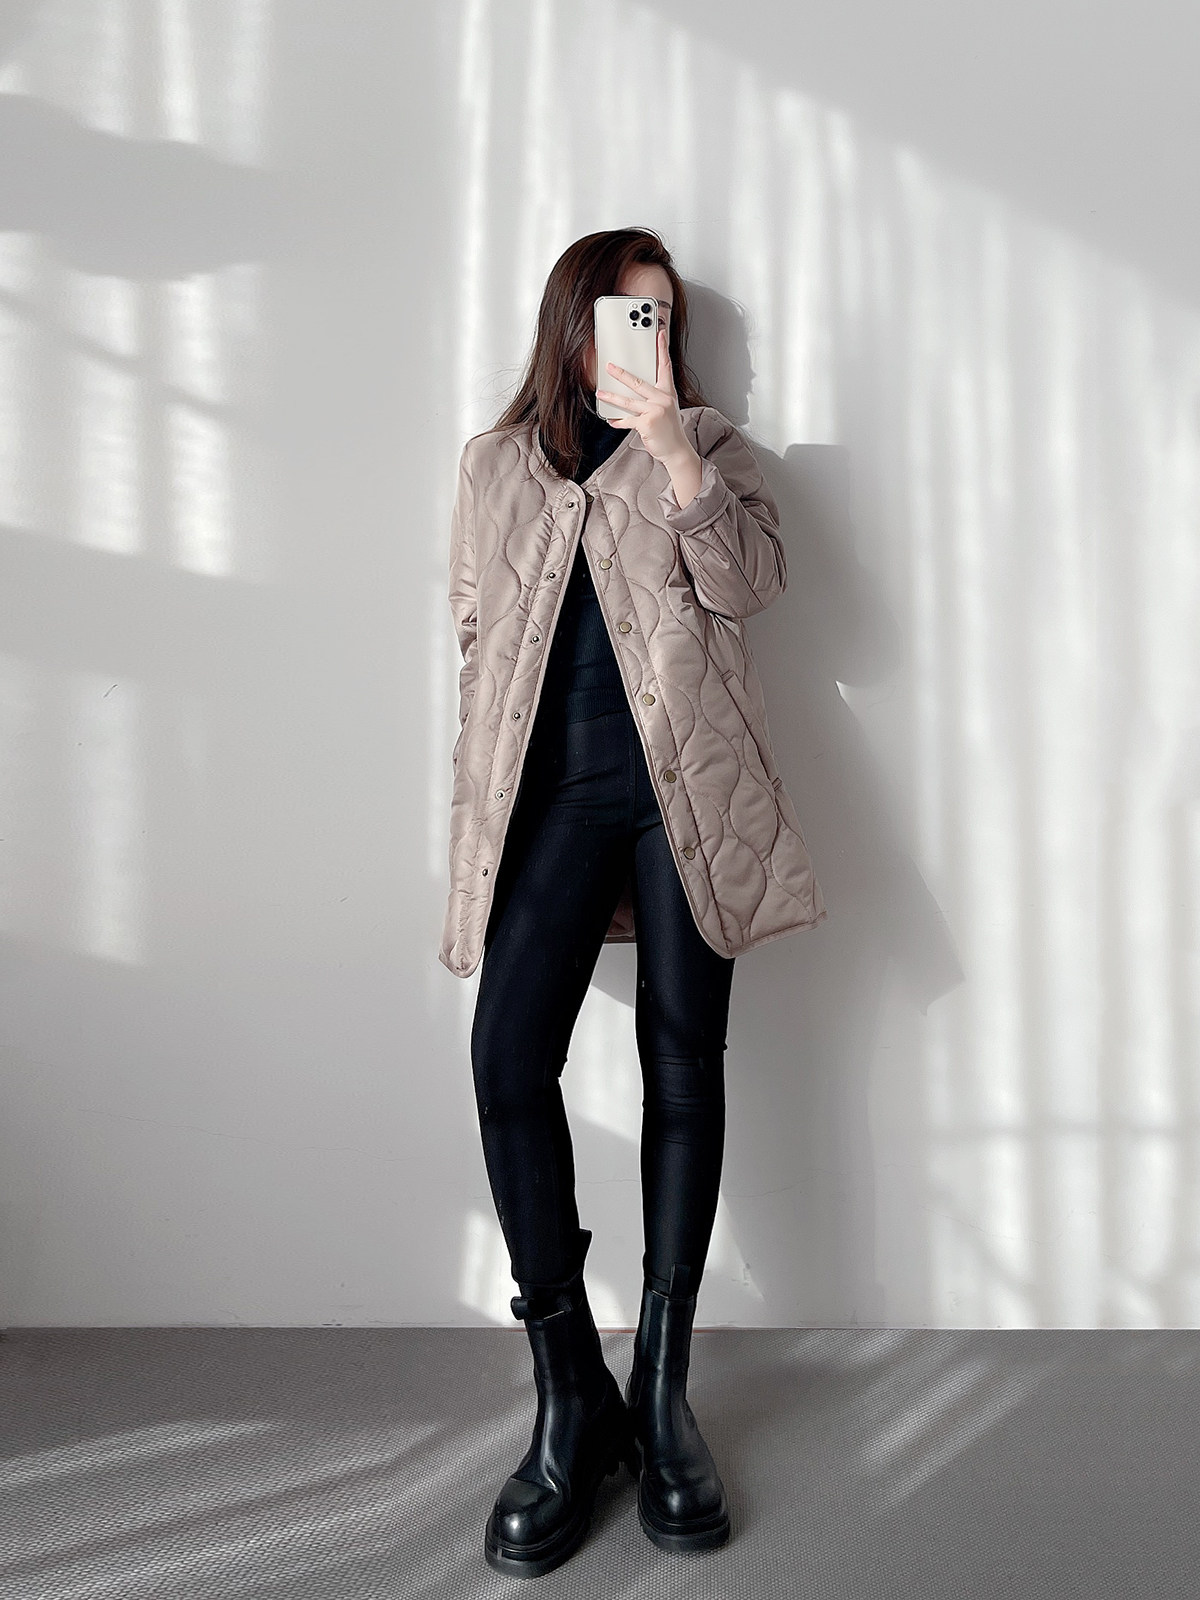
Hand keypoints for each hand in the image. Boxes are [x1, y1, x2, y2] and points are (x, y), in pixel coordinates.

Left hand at [596, 328, 698, 471]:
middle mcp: (663, 399)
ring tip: (600, 393)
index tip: (660, 333)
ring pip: (628, 401)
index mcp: (668, 392)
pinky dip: (618, 421)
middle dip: (621, 373)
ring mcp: (655, 411)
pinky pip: (628, 420)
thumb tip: (631, 390)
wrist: (676, 450)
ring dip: (611, 397)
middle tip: (609, 366)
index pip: (665, 366)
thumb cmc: (669, 429)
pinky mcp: (647, 423)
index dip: (662, 348)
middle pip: (638, 382)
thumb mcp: (666, 408)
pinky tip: (611, 420)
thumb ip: (653, 397)